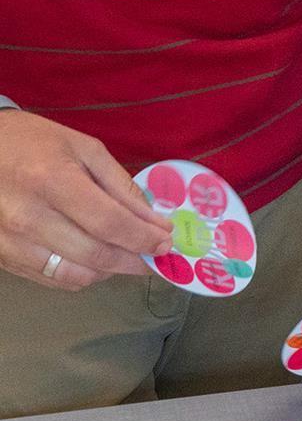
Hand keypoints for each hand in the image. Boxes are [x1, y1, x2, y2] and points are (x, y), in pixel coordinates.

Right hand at [0, 111, 172, 288]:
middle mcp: (28, 217)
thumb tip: (152, 220)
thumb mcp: (85, 149)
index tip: (165, 243)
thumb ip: (120, 186)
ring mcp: (10, 242)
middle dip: (133, 260)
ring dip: (108, 271)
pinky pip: (50, 278)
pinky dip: (81, 275)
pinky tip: (95, 260)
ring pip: (74, 276)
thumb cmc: (33, 142)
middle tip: (154, 255)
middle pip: (94, 255)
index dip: (143, 238)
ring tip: (126, 256)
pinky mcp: (1, 256)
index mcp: (53, 182)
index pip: (109, 224)